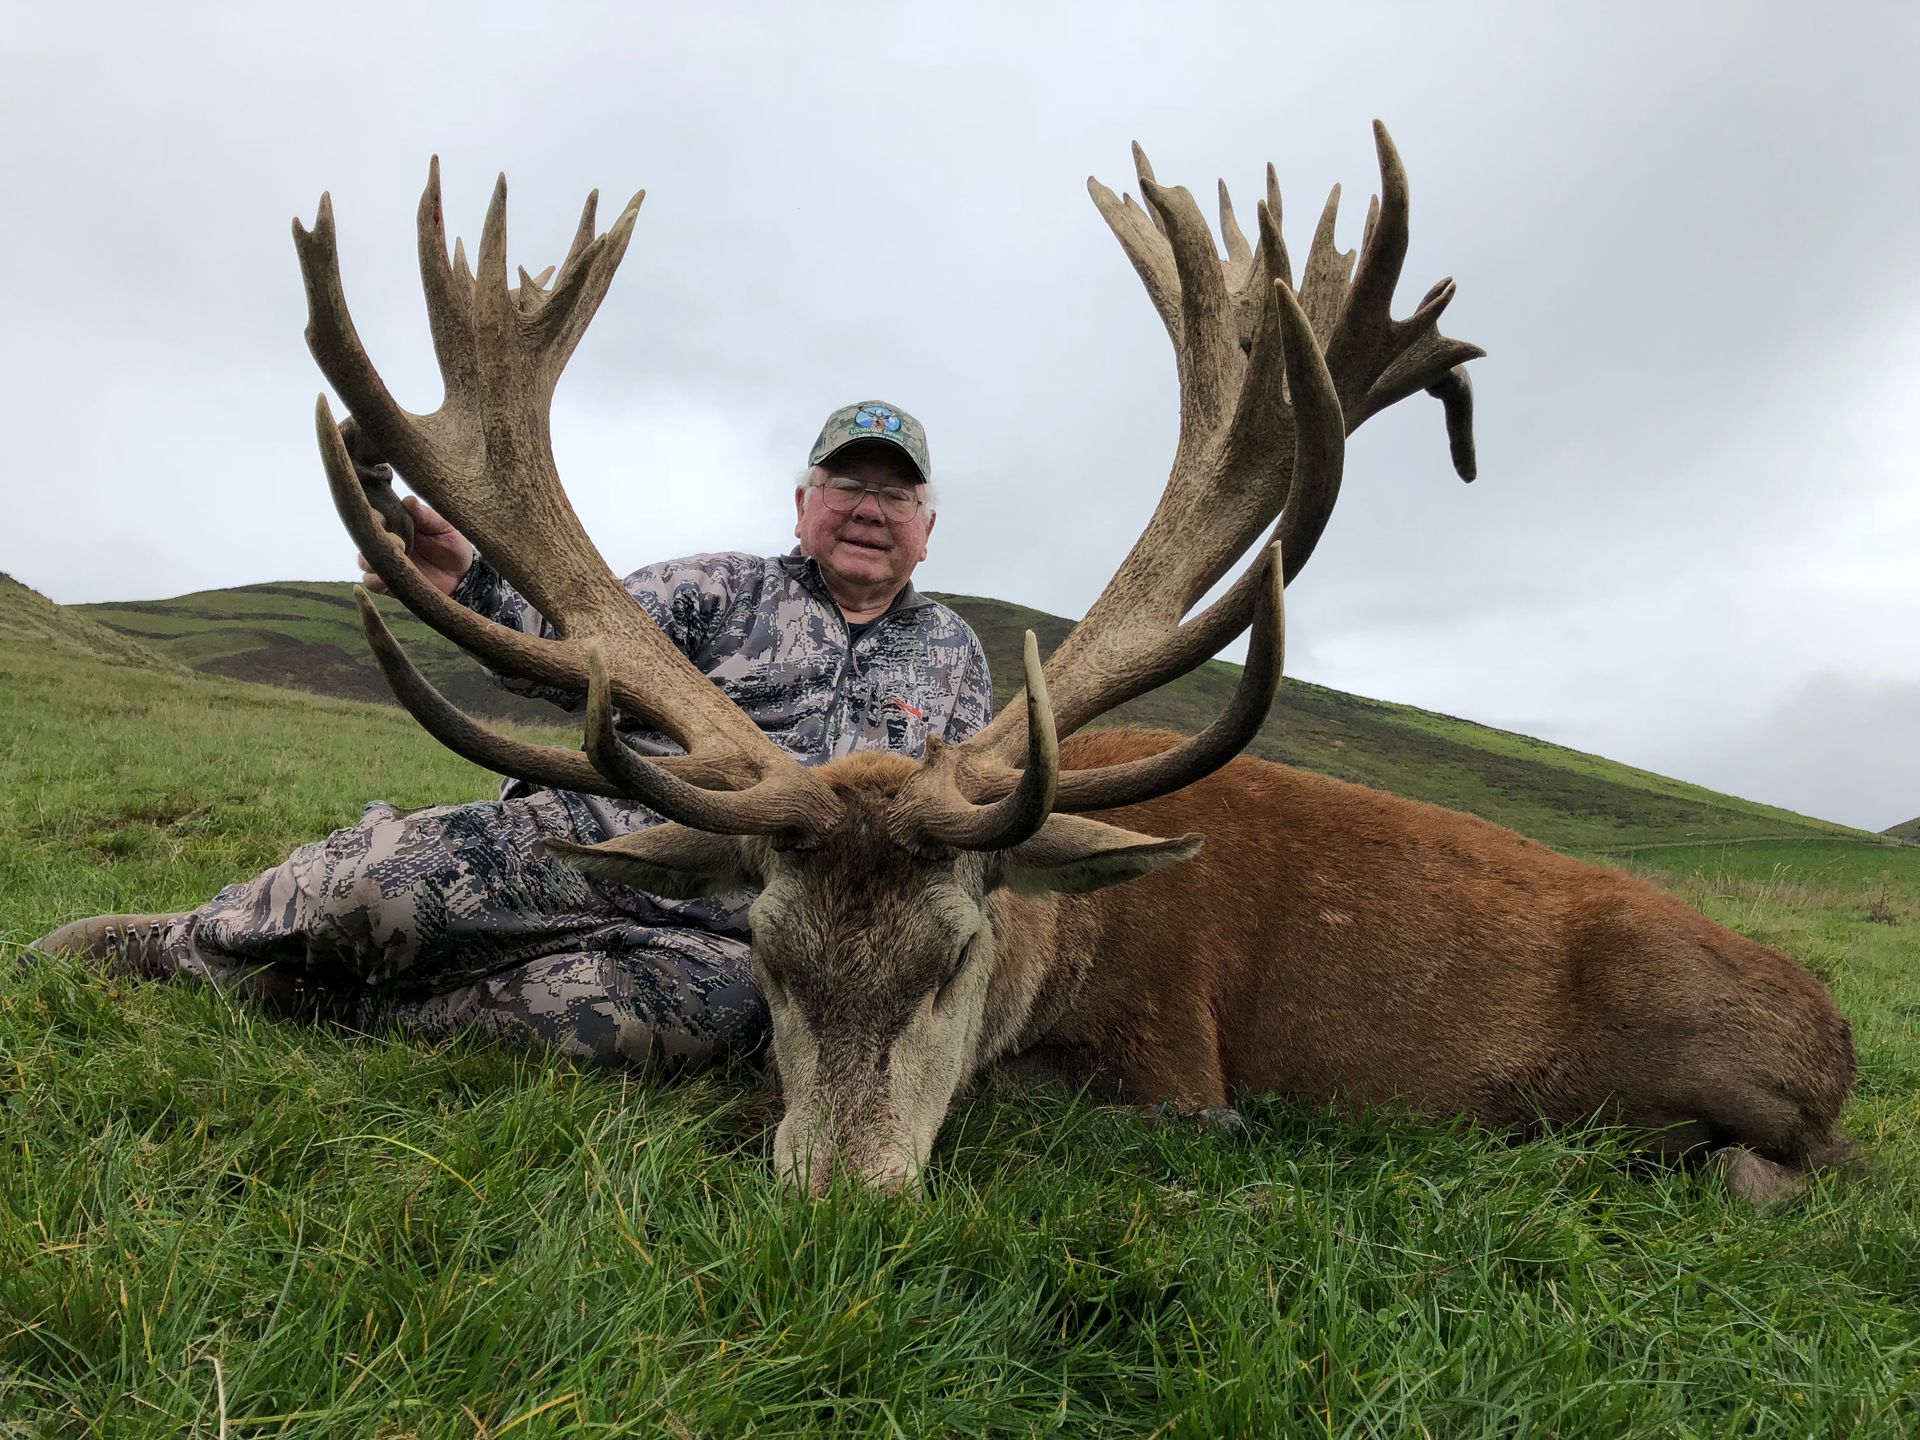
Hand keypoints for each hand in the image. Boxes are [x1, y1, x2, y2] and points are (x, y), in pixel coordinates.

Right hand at [358, 496, 475, 596]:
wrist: (462, 576)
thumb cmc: (453, 545)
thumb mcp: (445, 527)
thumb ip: (427, 516)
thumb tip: (409, 501)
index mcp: (397, 523)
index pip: (374, 515)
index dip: (375, 516)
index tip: (387, 520)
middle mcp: (387, 541)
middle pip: (364, 537)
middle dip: (374, 539)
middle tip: (401, 543)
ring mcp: (386, 562)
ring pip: (363, 560)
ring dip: (372, 560)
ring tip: (397, 560)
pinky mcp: (388, 583)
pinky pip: (370, 582)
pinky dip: (375, 580)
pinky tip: (389, 578)